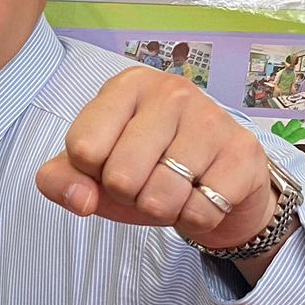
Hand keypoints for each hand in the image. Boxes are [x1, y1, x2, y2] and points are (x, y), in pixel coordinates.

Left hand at [36, 67, 276, 250]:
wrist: (218, 183)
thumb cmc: (147, 169)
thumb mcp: (94, 172)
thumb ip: (61, 180)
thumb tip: (79, 199)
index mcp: (126, 87)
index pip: (82, 148)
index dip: (93, 173)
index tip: (112, 163)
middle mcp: (170, 92)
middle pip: (121, 178)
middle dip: (129, 196)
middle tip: (148, 182)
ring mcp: (211, 118)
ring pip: (161, 198)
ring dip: (163, 210)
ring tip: (175, 189)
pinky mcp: (243, 152)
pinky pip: (200, 211)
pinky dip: (196, 218)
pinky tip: (203, 195)